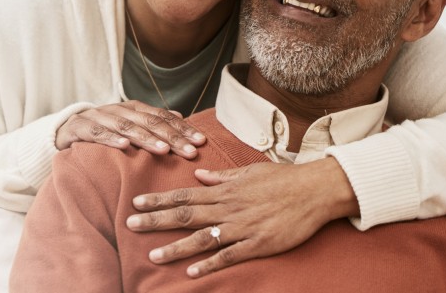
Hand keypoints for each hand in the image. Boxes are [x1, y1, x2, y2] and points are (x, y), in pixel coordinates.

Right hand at [55, 100, 205, 157]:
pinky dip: (110, 139)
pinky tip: (124, 147)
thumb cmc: (102, 132)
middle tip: (190, 151)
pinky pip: (96, 133)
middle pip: (148, 121)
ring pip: (125, 126)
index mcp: (132, 109)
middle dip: (171, 136)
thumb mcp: (128, 126)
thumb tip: (181, 117)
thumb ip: (151, 121)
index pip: (162, 117)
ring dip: (145, 138)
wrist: (63, 130)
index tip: (201, 142)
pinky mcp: (79, 128)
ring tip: (163, 150)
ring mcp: (98, 117)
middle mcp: (117, 110)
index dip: (182, 128)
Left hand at [125, 157, 358, 276]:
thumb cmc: (284, 179)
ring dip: (176, 247)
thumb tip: (199, 176)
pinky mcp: (258, 243)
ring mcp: (242, 227)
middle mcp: (228, 208)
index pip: (184, 194)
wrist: (315, 190)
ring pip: (202, 238)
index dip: (159, 200)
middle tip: (130, 225)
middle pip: (185, 215)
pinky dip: (210, 264)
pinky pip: (229, 255)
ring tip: (153, 255)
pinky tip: (192, 272)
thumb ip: (223, 177)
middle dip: (156, 221)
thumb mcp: (250, 172)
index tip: (136, 203)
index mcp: (225, 190)